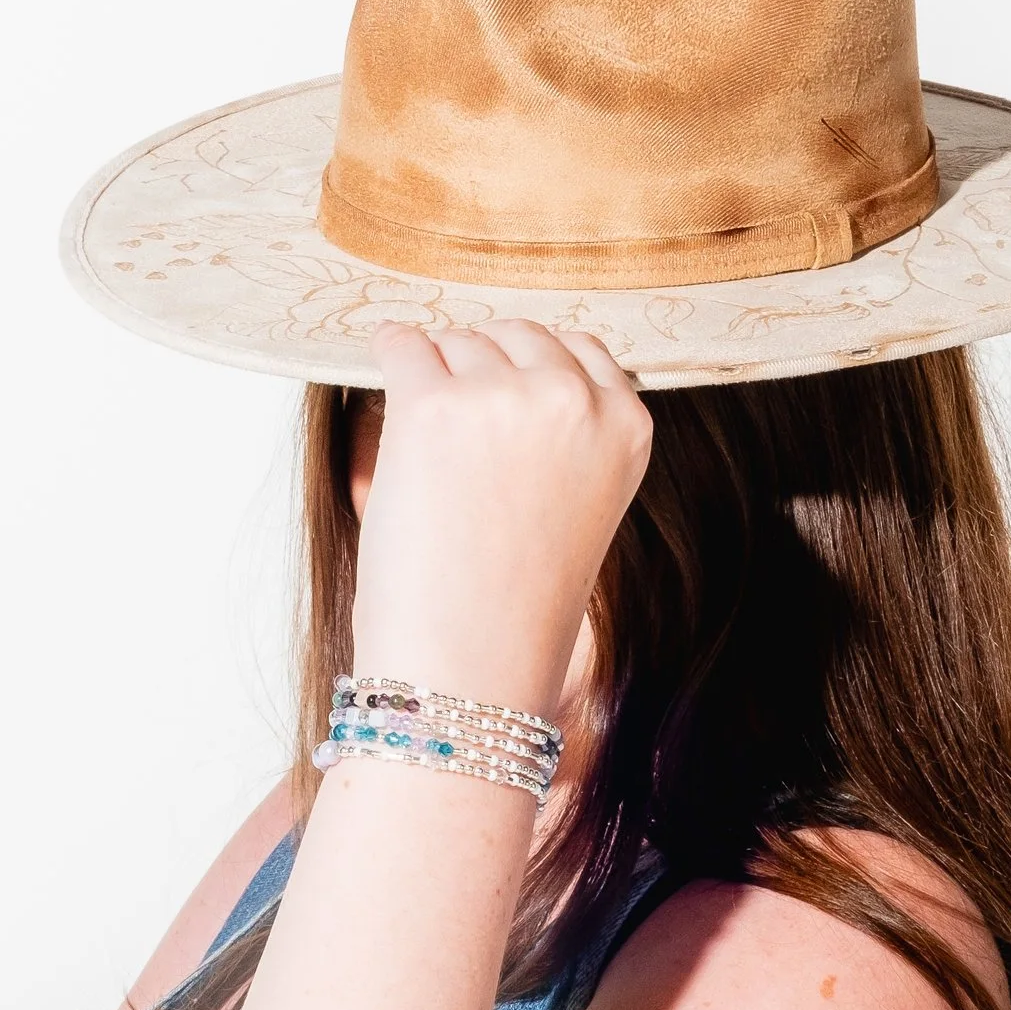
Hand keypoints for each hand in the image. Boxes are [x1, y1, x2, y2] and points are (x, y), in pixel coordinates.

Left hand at [353, 320, 652, 712]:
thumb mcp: (576, 507)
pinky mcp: (432, 407)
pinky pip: (402, 345)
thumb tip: (504, 359)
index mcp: (627, 429)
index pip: (579, 350)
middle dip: (480, 368)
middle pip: (515, 335)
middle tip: (455, 437)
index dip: (530, 372)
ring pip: (456, 341)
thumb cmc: (514, 607)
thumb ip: (566, 434)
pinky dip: (388, 356)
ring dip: (433, 378)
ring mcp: (503, 398)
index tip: (503, 404)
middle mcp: (574, 402)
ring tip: (428, 454)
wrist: (469, 674)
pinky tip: (383, 375)